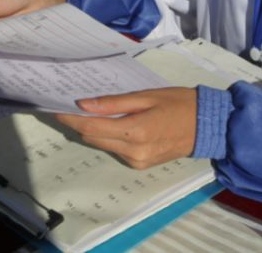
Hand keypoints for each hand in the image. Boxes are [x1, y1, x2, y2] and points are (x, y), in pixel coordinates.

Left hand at [54, 88, 197, 169]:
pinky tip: (110, 122)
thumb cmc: (179, 103)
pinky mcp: (140, 165)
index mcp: (135, 132)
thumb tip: (84, 104)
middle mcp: (132, 152)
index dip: (70, 118)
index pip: (91, 127)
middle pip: (93, 137)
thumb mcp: (147, 96)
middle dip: (79, 122)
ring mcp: (136, 161)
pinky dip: (108, 136)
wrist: (208, 126)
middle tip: (68, 104)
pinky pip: (115, 149)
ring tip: (87, 110)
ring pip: (102, 144)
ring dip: (93, 129)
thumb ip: (114, 103)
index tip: (54, 107)